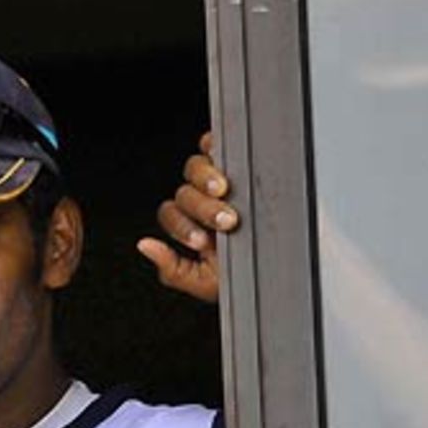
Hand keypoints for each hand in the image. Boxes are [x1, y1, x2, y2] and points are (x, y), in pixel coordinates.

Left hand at [136, 131, 238, 303]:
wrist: (282, 267)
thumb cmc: (246, 274)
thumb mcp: (207, 282)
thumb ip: (173, 269)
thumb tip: (144, 246)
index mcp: (191, 225)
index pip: (171, 216)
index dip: (182, 226)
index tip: (202, 241)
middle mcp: (201, 201)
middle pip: (185, 192)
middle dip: (202, 208)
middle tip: (225, 220)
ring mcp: (219, 178)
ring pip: (196, 167)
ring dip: (206, 178)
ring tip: (224, 191)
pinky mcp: (238, 162)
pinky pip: (215, 144)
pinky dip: (214, 146)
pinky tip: (228, 163)